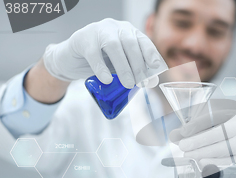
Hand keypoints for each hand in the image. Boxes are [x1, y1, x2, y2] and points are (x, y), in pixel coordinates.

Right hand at [42, 18, 166, 88]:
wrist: (71, 59)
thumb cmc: (100, 61)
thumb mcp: (119, 64)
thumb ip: (133, 70)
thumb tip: (152, 82)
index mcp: (127, 32)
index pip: (143, 40)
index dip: (150, 54)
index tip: (156, 67)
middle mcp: (114, 28)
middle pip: (130, 43)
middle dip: (138, 64)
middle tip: (142, 82)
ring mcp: (97, 31)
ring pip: (113, 46)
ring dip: (123, 67)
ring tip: (128, 84)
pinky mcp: (82, 39)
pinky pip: (93, 53)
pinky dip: (101, 68)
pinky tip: (107, 79)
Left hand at [169, 99, 235, 177]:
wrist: (235, 132)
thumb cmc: (216, 124)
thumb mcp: (203, 120)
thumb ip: (189, 127)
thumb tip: (174, 136)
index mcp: (230, 110)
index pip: (215, 116)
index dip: (198, 124)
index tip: (183, 131)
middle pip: (222, 132)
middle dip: (200, 140)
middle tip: (183, 146)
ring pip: (226, 147)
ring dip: (205, 153)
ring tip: (189, 155)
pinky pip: (228, 160)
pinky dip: (214, 162)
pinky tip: (201, 162)